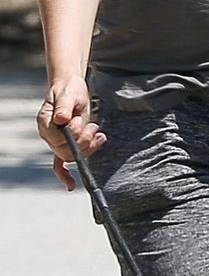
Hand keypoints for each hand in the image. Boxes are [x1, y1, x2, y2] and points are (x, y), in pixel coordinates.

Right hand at [37, 76, 106, 190]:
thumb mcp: (69, 95)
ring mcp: (56, 142)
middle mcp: (49, 136)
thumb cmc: (70, 91)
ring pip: (72, 156)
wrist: (73, 90)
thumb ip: (65, 107)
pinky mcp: (66, 145)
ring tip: (97, 131)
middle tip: (94, 127)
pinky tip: (71, 185)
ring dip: (88, 147)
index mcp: (45, 123)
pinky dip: (64, 176)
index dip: (74, 135)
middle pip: (66, 151)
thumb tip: (62, 119)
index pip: (58, 139)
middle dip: (84, 142)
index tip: (83, 122)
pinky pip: (60, 165)